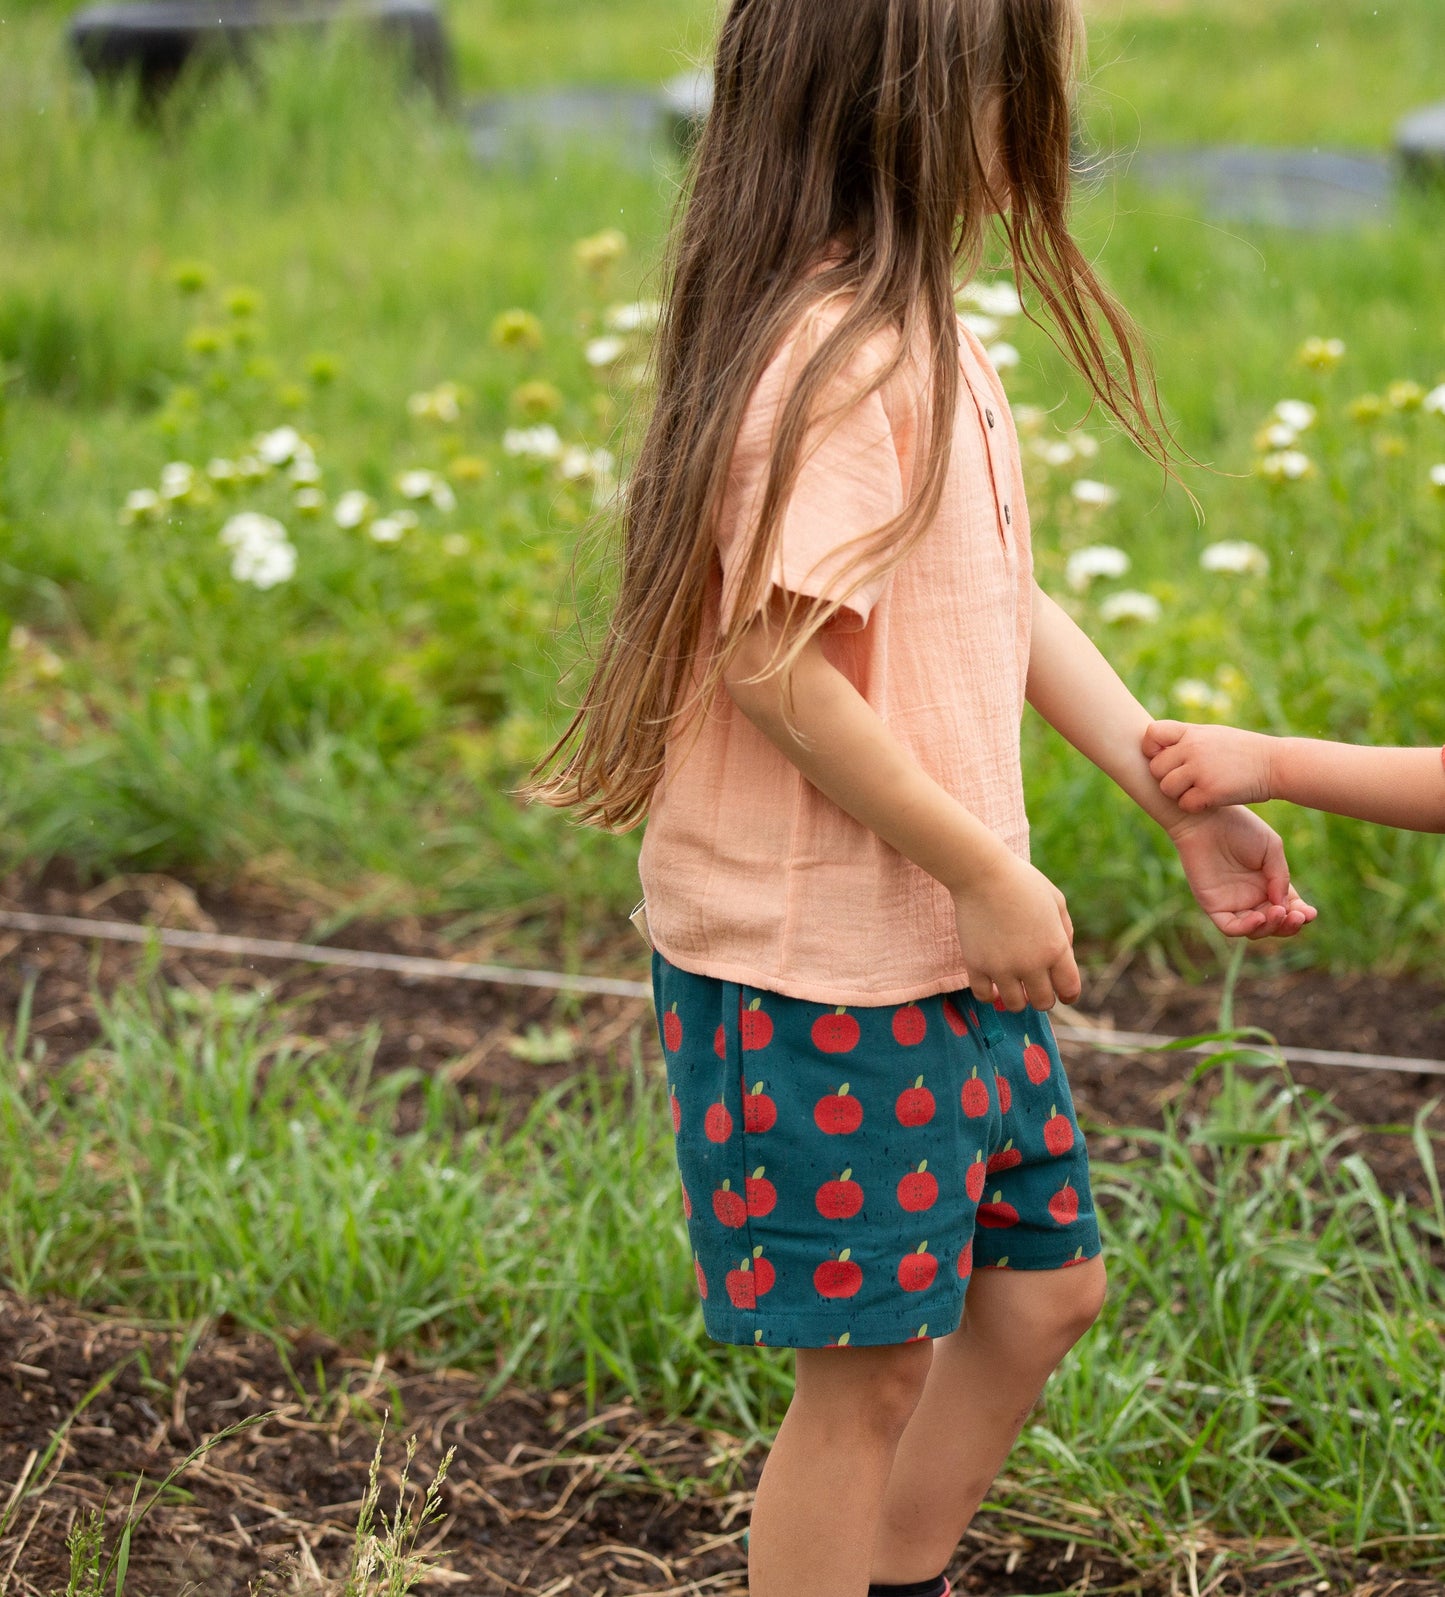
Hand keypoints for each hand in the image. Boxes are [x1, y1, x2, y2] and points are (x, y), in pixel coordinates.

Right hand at [952, 854, 1080, 1010]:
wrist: (982, 873)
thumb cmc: (1022, 881)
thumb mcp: (1056, 901)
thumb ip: (1065, 931)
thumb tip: (1064, 956)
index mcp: (1055, 948)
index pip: (1069, 989)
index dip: (1068, 994)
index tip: (1062, 992)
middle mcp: (1031, 964)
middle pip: (1043, 1002)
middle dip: (1042, 997)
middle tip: (1035, 986)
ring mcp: (1002, 967)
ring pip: (1014, 1005)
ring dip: (1017, 998)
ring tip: (1013, 985)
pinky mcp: (976, 965)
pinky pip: (984, 996)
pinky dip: (990, 995)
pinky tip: (992, 985)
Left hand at [1143, 719, 1274, 811]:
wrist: (1276, 764)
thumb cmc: (1243, 751)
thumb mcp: (1214, 735)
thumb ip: (1186, 739)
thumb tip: (1156, 749)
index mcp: (1192, 732)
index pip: (1152, 734)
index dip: (1151, 749)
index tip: (1164, 758)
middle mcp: (1193, 748)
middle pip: (1156, 768)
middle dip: (1168, 778)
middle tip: (1188, 781)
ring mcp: (1201, 769)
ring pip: (1167, 788)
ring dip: (1180, 794)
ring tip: (1199, 790)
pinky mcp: (1210, 791)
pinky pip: (1185, 804)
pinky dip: (1195, 806)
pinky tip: (1210, 801)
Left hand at [1169, 806, 1315, 938]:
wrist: (1208, 818)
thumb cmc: (1240, 828)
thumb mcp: (1272, 849)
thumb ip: (1280, 877)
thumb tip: (1283, 906)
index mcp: (1270, 884)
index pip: (1289, 909)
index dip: (1301, 915)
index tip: (1310, 913)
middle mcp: (1252, 897)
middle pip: (1275, 925)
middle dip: (1289, 925)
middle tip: (1297, 916)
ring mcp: (1233, 903)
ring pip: (1256, 930)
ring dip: (1271, 927)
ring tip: (1278, 912)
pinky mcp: (1213, 905)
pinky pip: (1231, 927)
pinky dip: (1247, 928)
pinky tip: (1259, 917)